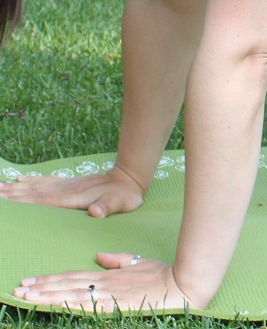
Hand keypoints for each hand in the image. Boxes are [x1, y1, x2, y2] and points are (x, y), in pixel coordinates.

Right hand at [0, 165, 144, 217]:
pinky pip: (45, 181)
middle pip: (31, 193)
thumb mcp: (120, 204)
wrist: (130, 177)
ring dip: (15, 188)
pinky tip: (19, 179)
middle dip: (10, 195)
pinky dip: (30, 181)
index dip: (22, 202)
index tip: (3, 201)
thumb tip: (95, 212)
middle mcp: (64, 189)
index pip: (41, 201)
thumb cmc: (124, 196)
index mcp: (71, 198)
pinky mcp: (69, 183)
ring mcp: (66, 185)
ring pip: (34, 186)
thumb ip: (106, 208)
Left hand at [13, 253, 192, 311]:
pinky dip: (69, 305)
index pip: (72, 276)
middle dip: (42, 287)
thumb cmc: (164, 275)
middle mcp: (105, 284)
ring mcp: (110, 296)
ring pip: (72, 294)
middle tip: (19, 288)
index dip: (50, 279)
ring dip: (48, 296)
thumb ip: (118, 260)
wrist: (183, 285)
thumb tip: (99, 255)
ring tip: (27, 296)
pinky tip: (54, 305)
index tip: (30, 281)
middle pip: (67, 285)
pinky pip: (88, 306)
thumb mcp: (139, 263)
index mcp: (109, 275)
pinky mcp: (117, 306)